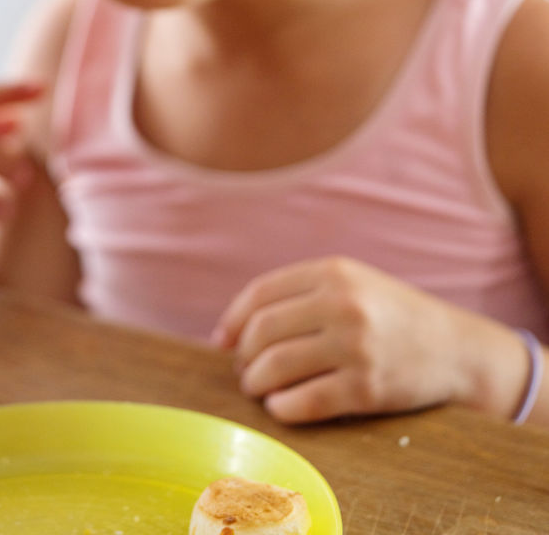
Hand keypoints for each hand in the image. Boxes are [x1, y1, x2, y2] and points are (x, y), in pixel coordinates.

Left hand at [213, 256, 530, 423]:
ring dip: (256, 383)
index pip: (260, 293)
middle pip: (264, 331)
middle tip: (244, 371)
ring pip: (277, 367)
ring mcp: (356, 347)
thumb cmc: (390, 315)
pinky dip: (281, 407)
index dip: (233, 320)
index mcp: (334, 272)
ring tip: (258, 389)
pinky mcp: (367, 389)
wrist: (455, 348)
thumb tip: (231, 332)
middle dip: (244, 357)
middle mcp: (343, 304)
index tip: (223, 342)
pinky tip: (280, 406)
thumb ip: (299, 295)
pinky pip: (305, 402)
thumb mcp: (351, 284)